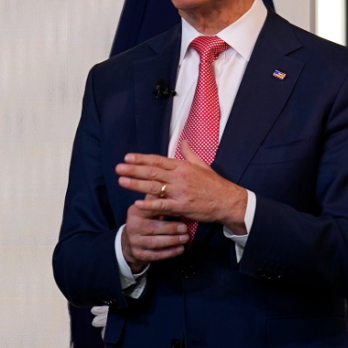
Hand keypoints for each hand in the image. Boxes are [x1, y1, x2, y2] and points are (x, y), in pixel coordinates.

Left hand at [115, 141, 247, 232]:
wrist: (229, 202)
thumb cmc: (215, 184)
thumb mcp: (202, 165)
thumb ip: (189, 153)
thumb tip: (184, 141)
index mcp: (182, 166)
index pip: (157, 160)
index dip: (141, 158)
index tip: (127, 157)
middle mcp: (179, 177)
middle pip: (151, 171)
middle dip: (133, 169)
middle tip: (118, 168)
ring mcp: (179, 192)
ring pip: (153, 186)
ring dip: (136, 184)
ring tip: (121, 181)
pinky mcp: (182, 206)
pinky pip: (162, 205)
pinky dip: (149, 205)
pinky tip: (137, 203)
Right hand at [121, 197, 187, 272]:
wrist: (129, 243)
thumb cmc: (144, 221)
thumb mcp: (146, 209)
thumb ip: (155, 199)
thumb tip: (166, 184)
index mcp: (135, 212)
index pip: (150, 209)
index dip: (164, 209)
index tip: (178, 209)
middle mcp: (133, 227)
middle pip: (154, 228)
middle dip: (171, 228)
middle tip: (185, 228)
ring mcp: (135, 242)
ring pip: (156, 242)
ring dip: (173, 241)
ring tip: (185, 238)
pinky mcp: (139, 254)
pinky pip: (156, 255)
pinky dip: (170, 253)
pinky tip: (180, 249)